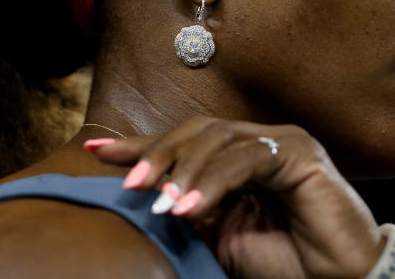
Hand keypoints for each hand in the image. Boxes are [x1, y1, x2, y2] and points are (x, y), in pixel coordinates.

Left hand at [85, 117, 383, 278]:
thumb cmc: (287, 263)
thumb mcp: (221, 237)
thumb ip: (190, 211)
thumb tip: (145, 200)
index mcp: (240, 157)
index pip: (184, 141)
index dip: (140, 144)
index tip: (96, 150)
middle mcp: (259, 141)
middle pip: (196, 131)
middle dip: (157, 154)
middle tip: (130, 184)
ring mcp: (281, 141)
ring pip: (217, 139)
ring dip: (183, 171)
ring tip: (163, 205)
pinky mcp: (299, 152)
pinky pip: (245, 158)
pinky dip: (214, 181)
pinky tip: (191, 206)